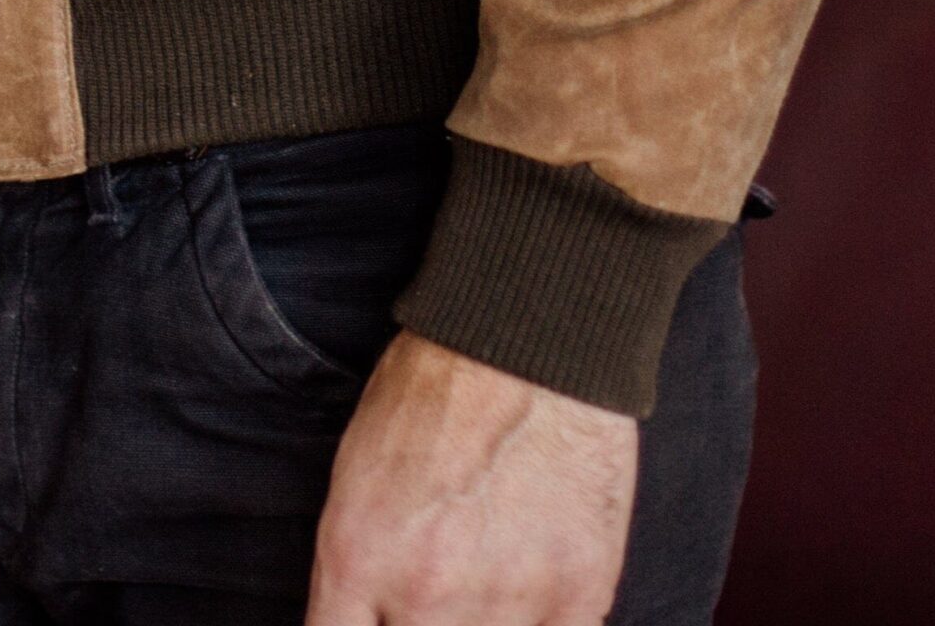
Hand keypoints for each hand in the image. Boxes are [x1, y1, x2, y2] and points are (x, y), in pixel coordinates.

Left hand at [306, 331, 636, 624]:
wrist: (529, 337)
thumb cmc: (437, 385)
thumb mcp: (357, 467)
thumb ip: (356, 565)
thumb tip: (368, 619)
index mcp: (356, 556)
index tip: (380, 620)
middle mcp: (423, 595)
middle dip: (421, 621)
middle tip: (440, 583)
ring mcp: (504, 603)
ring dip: (482, 621)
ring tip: (489, 570)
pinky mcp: (577, 597)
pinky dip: (541, 624)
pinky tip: (533, 587)